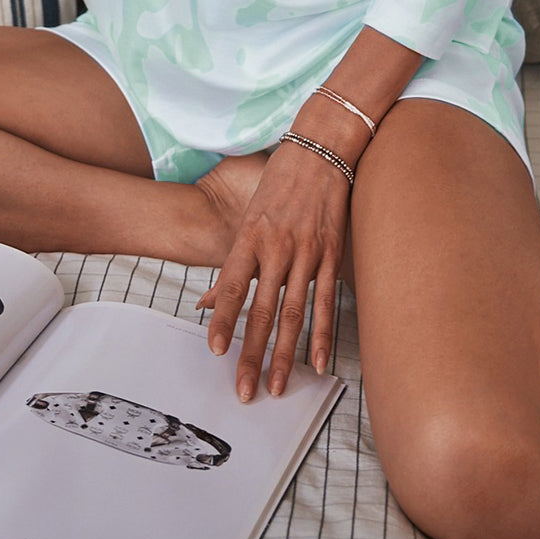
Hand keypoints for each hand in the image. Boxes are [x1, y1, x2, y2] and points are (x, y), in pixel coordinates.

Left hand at [197, 140, 349, 401]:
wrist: (321, 148)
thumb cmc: (280, 181)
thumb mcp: (249, 217)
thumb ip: (233, 265)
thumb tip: (208, 301)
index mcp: (250, 236)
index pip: (233, 287)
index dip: (224, 321)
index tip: (216, 352)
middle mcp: (276, 246)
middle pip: (261, 311)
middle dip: (252, 355)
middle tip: (244, 390)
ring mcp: (307, 252)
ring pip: (293, 314)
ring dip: (285, 355)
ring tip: (277, 386)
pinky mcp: (331, 254)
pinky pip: (326, 301)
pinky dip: (323, 335)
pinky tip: (319, 362)